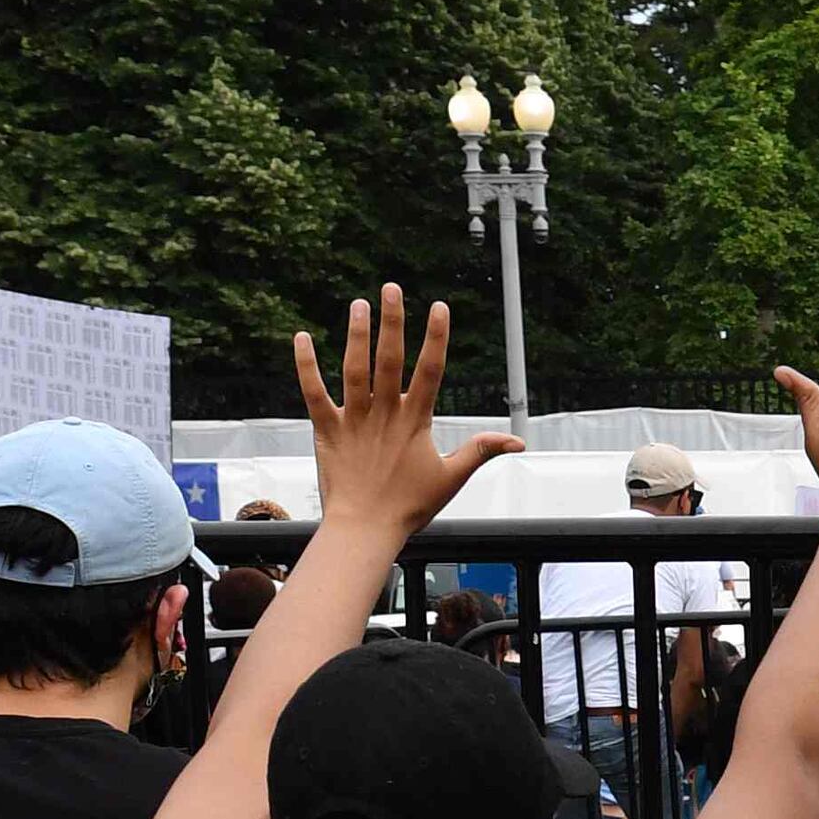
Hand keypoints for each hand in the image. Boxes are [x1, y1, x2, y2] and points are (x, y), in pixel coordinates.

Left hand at [293, 286, 517, 540]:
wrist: (365, 529)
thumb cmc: (410, 506)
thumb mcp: (451, 478)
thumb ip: (481, 451)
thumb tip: (517, 442)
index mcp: (416, 421)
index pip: (430, 370)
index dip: (435, 337)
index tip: (438, 307)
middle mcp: (385, 414)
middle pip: (390, 359)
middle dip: (392, 321)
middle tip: (391, 288)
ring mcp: (354, 419)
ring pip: (355, 368)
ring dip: (357, 334)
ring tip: (359, 304)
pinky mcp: (327, 429)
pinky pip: (313, 392)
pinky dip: (306, 365)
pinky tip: (302, 337)